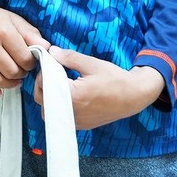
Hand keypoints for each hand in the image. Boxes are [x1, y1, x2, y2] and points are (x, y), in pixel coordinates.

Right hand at [0, 0, 45, 96]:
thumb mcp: (13, 19)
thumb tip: (48, 48)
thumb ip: (31, 34)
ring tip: (13, 78)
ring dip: (9, 84)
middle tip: (21, 69)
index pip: (24, 59)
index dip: (31, 63)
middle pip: (12, 72)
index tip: (29, 61)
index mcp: (2, 31)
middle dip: (21, 74)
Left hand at [35, 47, 164, 129]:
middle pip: (42, 100)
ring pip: (50, 112)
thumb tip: (52, 52)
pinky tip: (69, 95)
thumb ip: (69, 58)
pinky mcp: (82, 125)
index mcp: (72, 96)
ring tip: (60, 85)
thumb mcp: (91, 64)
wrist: (134, 96)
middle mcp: (72, 112)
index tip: (52, 65)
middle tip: (54, 74)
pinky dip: (60, 107)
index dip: (44, 73)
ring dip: (49, 98)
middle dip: (43, 85)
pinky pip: (62, 117)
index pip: (44, 85)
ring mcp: (76, 121)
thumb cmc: (115, 79)